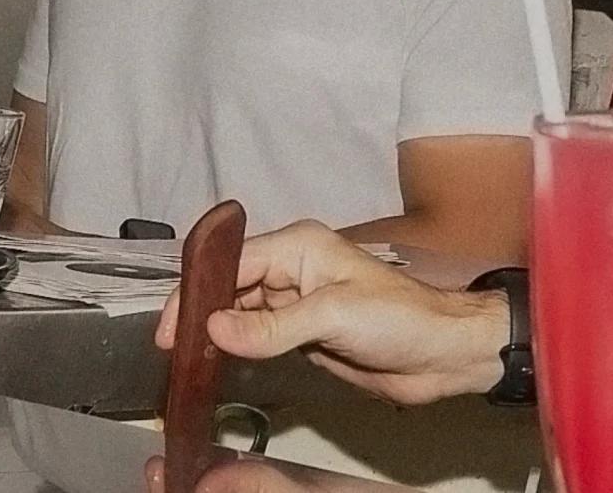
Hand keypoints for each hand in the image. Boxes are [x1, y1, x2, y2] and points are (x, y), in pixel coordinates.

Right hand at [153, 221, 507, 406]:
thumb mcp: (334, 315)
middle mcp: (292, 269)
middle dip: (197, 316)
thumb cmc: (403, 319)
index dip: (195, 294)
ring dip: (212, 335)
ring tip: (186, 363)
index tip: (169, 332)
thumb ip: (273, 325)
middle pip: (226, 288)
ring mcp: (294, 303)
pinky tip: (215, 366)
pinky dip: (232, 349)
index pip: (231, 264)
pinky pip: (253, 337)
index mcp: (300, 246)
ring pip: (235, 314)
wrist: (442, 353)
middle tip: (173, 353)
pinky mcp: (299, 334)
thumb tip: (215, 329)